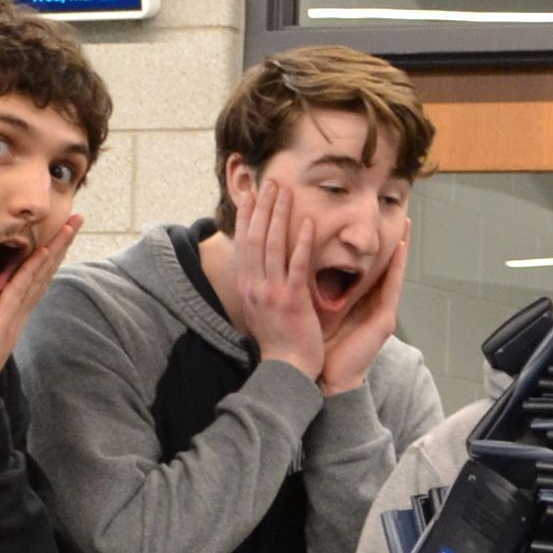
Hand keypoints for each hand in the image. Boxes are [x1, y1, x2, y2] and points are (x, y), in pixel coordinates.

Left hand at [0, 213, 80, 413]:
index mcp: (9, 302)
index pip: (31, 268)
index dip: (46, 245)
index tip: (59, 222)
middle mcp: (18, 305)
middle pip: (44, 267)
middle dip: (62, 242)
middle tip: (78, 216)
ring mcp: (15, 312)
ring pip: (39, 274)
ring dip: (56, 250)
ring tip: (71, 226)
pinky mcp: (6, 320)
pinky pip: (21, 290)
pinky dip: (34, 271)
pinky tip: (45, 253)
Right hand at [235, 176, 326, 383]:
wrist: (286, 369)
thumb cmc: (277, 341)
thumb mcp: (259, 309)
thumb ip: (258, 286)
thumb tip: (257, 268)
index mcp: (247, 287)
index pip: (244, 244)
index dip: (247, 217)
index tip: (251, 195)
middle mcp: (255, 285)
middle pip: (255, 238)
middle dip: (262, 207)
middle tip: (270, 183)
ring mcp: (272, 291)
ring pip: (273, 245)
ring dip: (278, 215)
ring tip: (285, 192)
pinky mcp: (292, 299)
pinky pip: (297, 264)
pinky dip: (301, 242)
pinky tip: (307, 222)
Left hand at [317, 223, 406, 394]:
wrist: (325, 379)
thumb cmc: (317, 348)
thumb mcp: (313, 310)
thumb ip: (311, 289)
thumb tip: (291, 263)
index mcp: (355, 301)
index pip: (364, 266)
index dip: (369, 244)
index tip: (370, 220)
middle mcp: (371, 304)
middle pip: (383, 266)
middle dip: (393, 240)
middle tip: (400, 213)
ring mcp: (381, 312)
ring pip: (392, 273)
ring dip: (402, 248)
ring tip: (406, 224)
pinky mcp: (383, 321)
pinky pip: (391, 288)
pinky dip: (396, 267)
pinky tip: (400, 248)